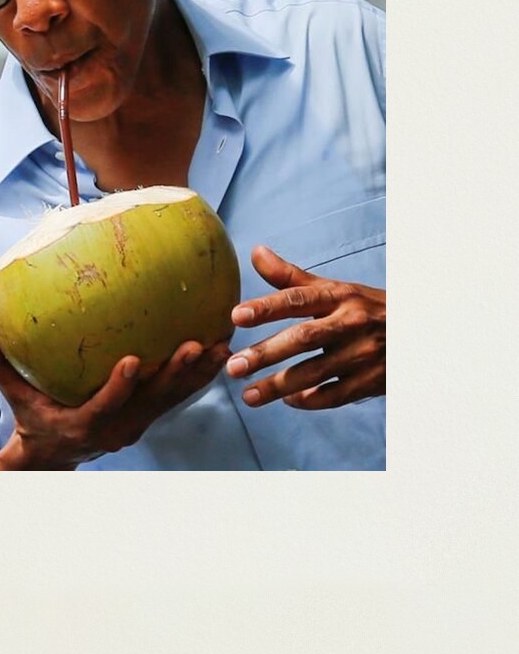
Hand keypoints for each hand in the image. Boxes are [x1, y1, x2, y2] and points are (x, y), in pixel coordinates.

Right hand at [0, 326, 229, 468]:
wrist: (54, 452)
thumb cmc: (32, 417)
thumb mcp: (13, 395)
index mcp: (83, 422)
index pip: (105, 406)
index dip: (121, 386)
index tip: (134, 360)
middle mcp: (116, 427)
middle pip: (151, 403)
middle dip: (174, 375)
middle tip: (194, 346)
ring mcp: (136, 423)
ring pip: (172, 399)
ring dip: (198, 374)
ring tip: (223, 345)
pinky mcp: (148, 416)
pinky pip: (178, 396)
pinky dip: (199, 376)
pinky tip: (220, 351)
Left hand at [226, 246, 384, 409]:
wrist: (420, 332)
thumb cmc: (365, 307)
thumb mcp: (334, 288)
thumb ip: (291, 277)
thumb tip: (255, 252)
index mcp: (339, 296)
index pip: (298, 299)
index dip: (267, 307)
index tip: (236, 316)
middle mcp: (350, 323)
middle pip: (304, 338)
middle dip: (266, 353)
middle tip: (233, 365)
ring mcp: (362, 354)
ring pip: (315, 372)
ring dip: (279, 386)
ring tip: (248, 395)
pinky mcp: (371, 381)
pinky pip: (334, 395)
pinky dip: (309, 400)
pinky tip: (287, 400)